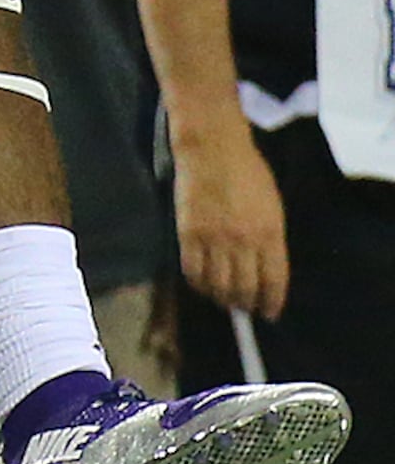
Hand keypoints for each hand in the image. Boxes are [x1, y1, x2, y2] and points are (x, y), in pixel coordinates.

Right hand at [175, 122, 291, 318]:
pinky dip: (198, 283)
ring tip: (222, 299)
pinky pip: (192, 270)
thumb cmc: (247, 175)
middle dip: (245, 303)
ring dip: (221, 297)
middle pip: (244, 288)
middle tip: (243, 307)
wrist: (213, 150)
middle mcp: (244, 240)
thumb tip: (263, 273)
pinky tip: (203, 284)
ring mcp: (215, 238)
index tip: (269, 313)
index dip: (271, 302)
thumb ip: (270, 240)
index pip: (274, 281)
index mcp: (271, 233)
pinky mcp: (189, 233)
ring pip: (217, 285)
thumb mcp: (272, 208)